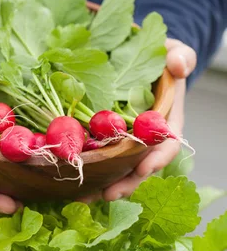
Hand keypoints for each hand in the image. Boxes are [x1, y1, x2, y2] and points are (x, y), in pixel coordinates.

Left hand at [97, 39, 196, 202]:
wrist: (135, 61)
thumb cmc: (158, 58)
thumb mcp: (172, 52)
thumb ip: (179, 56)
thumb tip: (178, 66)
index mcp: (166, 122)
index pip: (167, 145)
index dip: (158, 158)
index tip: (145, 168)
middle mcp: (147, 140)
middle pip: (140, 167)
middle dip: (127, 183)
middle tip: (109, 194)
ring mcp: (126, 144)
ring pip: (118, 171)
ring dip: (103, 186)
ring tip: (85, 199)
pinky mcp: (107, 143)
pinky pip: (99, 162)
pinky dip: (88, 176)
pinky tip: (69, 189)